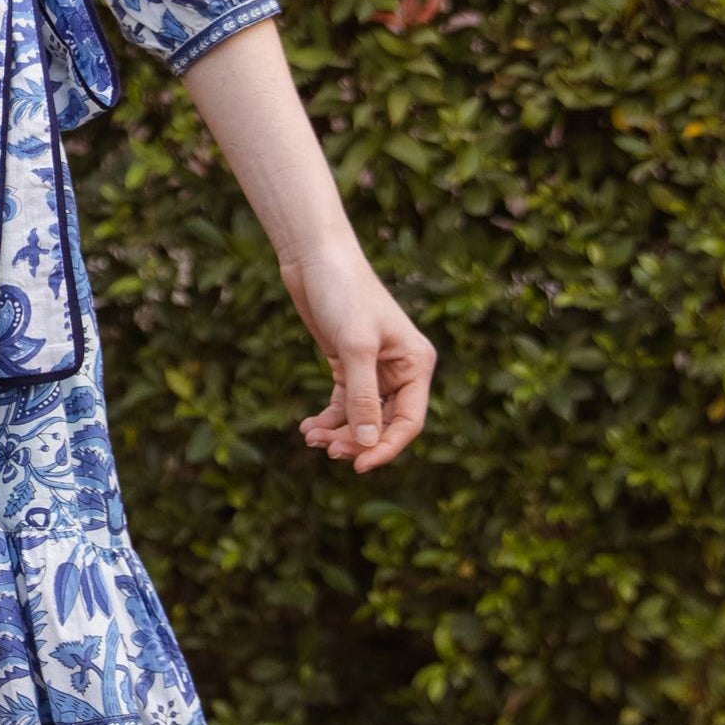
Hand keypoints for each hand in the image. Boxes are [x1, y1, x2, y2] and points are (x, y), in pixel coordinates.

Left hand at [280, 243, 434, 473]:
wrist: (315, 258)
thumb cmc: (343, 293)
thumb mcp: (354, 347)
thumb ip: (362, 397)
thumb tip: (369, 444)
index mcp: (417, 364)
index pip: (409, 421)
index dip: (386, 447)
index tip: (358, 466)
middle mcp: (400, 369)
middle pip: (384, 423)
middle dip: (357, 441)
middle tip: (326, 450)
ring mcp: (373, 368)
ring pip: (362, 417)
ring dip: (339, 433)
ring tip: (311, 438)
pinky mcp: (347, 364)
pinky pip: (343, 403)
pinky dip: (328, 418)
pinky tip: (308, 427)